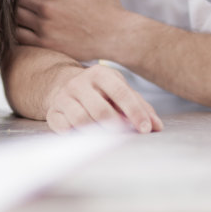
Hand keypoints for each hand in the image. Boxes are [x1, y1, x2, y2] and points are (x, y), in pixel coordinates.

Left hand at [16, 0, 128, 61]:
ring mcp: (44, 27)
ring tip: (1, 3)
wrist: (116, 37)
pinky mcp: (45, 43)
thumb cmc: (109, 6)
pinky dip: (10, 29)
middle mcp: (47, 7)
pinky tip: (9, 23)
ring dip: (6, 8)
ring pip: (13, 15)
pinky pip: (18, 36)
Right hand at [44, 64, 162, 133]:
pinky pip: (64, 129)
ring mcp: (64, 97)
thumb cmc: (100, 91)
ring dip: (96, 133)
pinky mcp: (52, 112)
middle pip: (101, 110)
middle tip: (124, 136)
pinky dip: (75, 136)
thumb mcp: (120, 91)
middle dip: (115, 127)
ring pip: (81, 121)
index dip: (135, 112)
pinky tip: (83, 137)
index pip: (121, 93)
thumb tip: (157, 126)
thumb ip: (140, 107)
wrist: (63, 84)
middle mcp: (80, 83)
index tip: (146, 129)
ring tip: (105, 137)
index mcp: (101, 74)